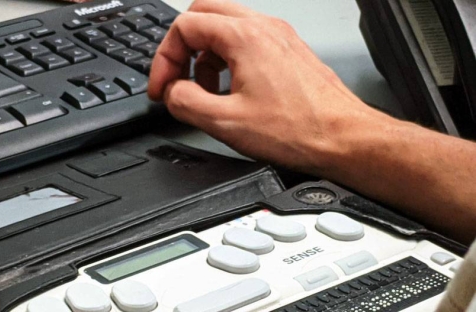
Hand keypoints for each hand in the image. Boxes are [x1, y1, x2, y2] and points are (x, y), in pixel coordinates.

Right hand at [148, 0, 391, 173]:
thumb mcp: (225, 122)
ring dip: (205, 55)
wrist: (344, 139)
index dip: (164, 59)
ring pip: (225, 27)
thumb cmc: (300, 130)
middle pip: (203, 15)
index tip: (163, 88)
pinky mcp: (288, 52)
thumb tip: (172, 92)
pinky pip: (246, 42)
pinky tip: (230, 91)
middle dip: (182, 48)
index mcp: (244, 37)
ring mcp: (279, 37)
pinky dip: (228, 60)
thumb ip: (185, 102)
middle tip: (176, 79)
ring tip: (205, 91)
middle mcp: (263, 28)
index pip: (184, 27)